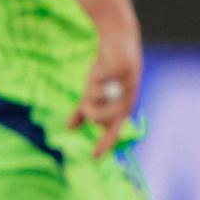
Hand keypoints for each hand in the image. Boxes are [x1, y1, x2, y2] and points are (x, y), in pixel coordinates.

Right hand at [69, 19, 141, 156]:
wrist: (116, 42)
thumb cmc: (105, 69)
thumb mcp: (92, 93)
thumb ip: (83, 111)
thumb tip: (70, 128)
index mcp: (124, 108)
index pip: (114, 130)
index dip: (105, 143)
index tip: (94, 157)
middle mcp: (128, 101)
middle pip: (99, 119)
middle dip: (88, 110)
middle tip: (86, 101)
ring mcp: (126, 88)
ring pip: (95, 103)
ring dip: (89, 94)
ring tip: (96, 80)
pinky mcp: (120, 75)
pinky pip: (95, 86)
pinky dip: (94, 79)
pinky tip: (102, 70)